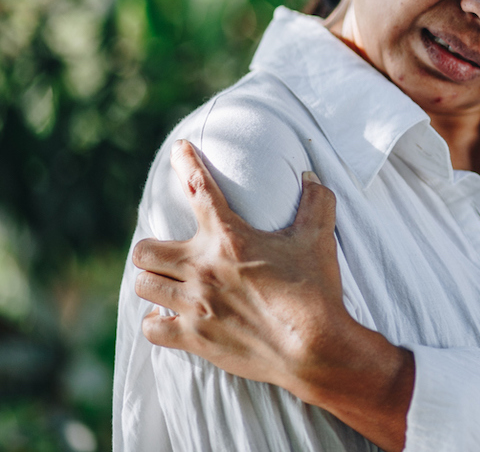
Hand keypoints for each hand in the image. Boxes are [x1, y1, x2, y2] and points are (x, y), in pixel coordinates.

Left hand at [132, 140, 414, 450]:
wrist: (314, 348)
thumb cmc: (315, 290)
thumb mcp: (319, 239)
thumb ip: (317, 202)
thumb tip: (312, 177)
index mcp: (229, 238)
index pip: (198, 189)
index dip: (186, 163)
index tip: (179, 149)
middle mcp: (202, 269)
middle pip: (144, 250)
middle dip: (152, 247)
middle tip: (170, 251)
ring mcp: (194, 306)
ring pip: (143, 286)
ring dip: (152, 282)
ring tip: (166, 283)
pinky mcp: (194, 338)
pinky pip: (152, 328)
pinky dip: (156, 321)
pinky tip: (169, 317)